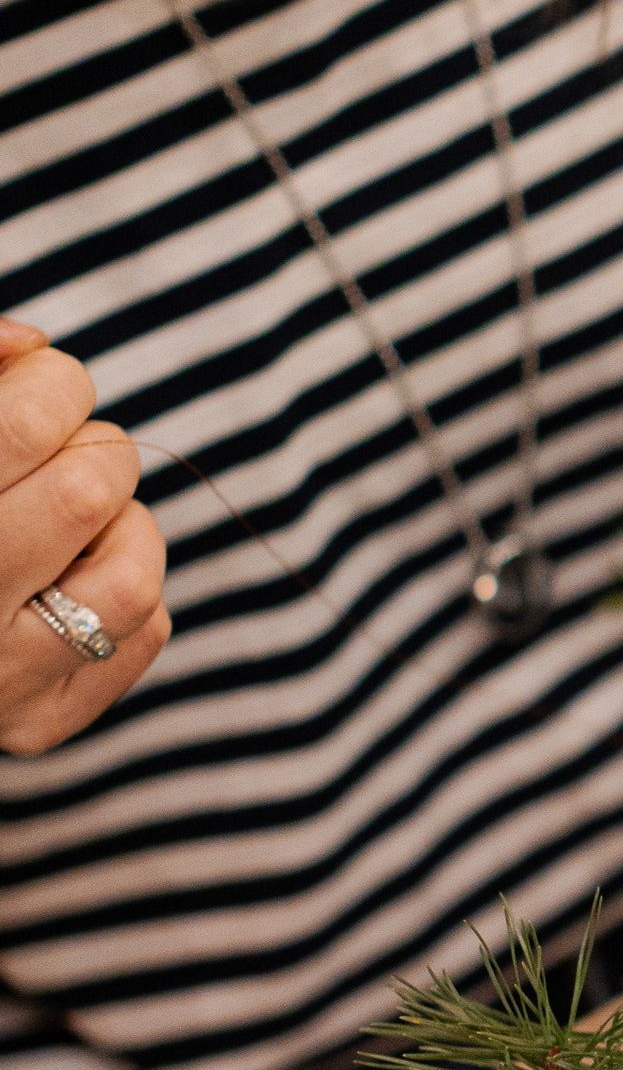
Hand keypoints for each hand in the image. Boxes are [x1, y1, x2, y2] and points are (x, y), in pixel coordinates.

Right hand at [0, 323, 169, 757]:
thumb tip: (31, 346)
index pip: (30, 422)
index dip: (55, 383)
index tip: (37, 391)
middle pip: (92, 489)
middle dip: (92, 449)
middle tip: (56, 455)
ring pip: (132, 574)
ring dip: (121, 524)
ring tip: (69, 520)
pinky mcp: (39, 724)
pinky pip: (146, 631)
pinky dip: (127, 585)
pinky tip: (70, 577)